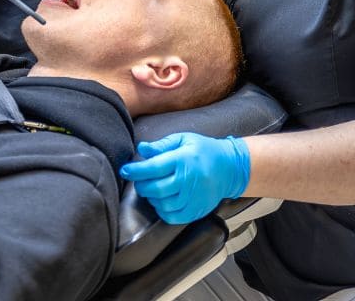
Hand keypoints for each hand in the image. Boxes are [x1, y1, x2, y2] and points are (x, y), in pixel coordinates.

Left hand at [119, 132, 250, 224]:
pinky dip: (162, 210)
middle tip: (138, 179)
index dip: (135, 170)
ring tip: (151, 188)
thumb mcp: (183, 140)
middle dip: (141, 185)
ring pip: (162, 204)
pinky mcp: (196, 210)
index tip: (125, 170)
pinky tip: (161, 200)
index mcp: (183, 160)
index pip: (153, 168)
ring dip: (151, 197)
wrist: (229, 168)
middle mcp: (188, 181)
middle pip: (155, 188)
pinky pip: (172, 216)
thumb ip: (160, 145)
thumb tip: (141, 149)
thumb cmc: (204, 151)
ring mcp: (193, 198)